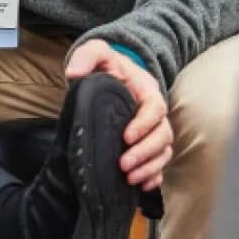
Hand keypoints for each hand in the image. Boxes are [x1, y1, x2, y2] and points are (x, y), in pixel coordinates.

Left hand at [65, 39, 171, 190]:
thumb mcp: (97, 52)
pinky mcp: (147, 143)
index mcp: (146, 91)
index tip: (126, 137)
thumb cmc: (106, 65)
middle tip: (124, 165)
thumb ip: (87, 56)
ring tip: (130, 179)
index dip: (144, 125)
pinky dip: (155, 175)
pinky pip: (160, 163)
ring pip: (164, 152)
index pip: (154, 108)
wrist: (112, 73)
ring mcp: (153, 130)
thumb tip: (74, 73)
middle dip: (146, 153)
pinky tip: (142, 186)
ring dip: (150, 167)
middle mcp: (154, 113)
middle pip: (163, 135)